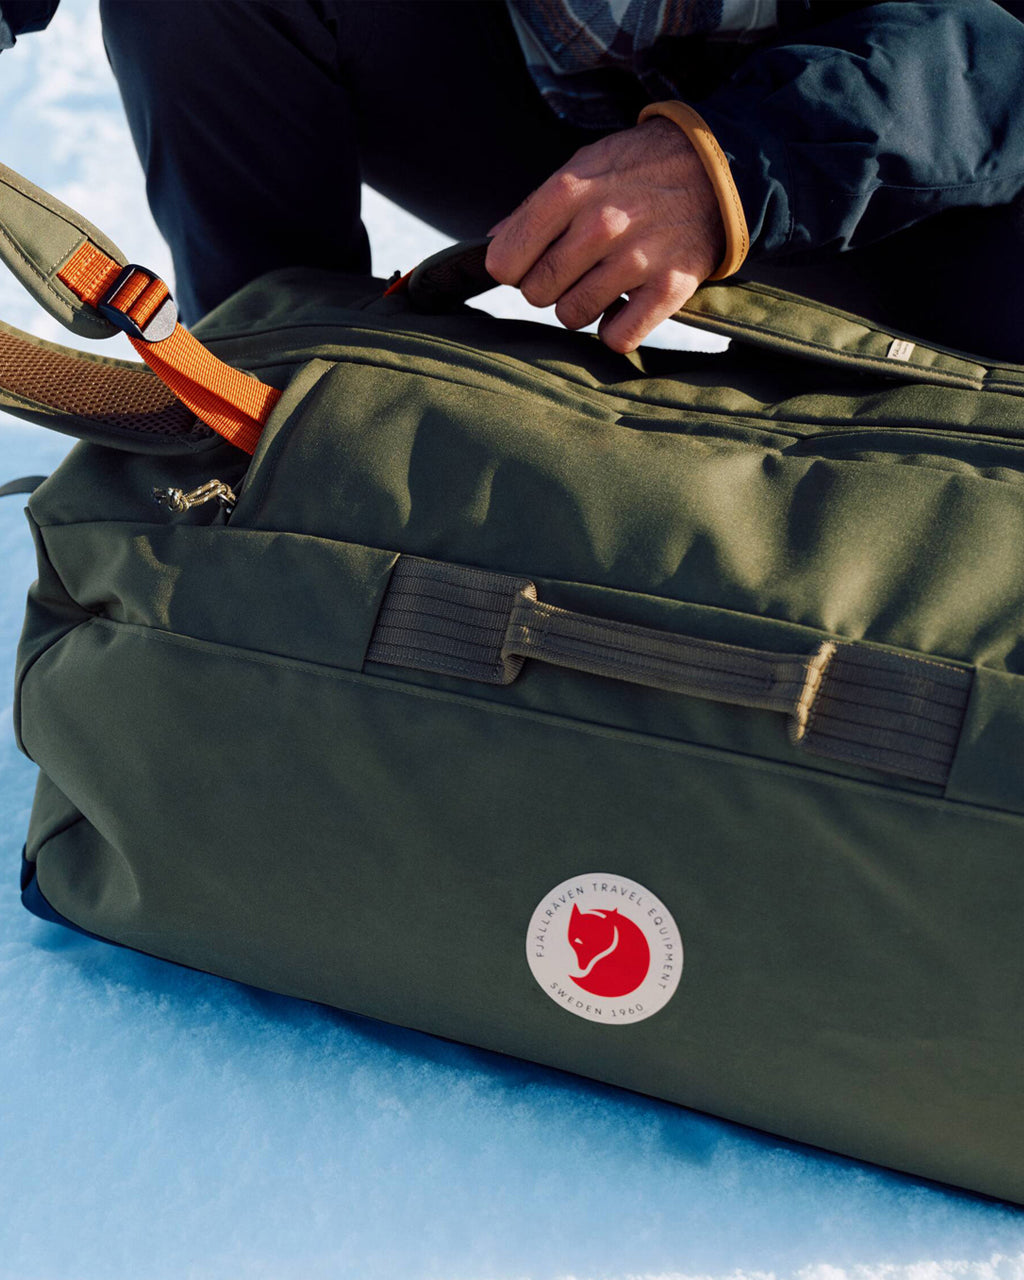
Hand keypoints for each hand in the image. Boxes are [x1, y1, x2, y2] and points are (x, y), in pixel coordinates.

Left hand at [485, 117, 724, 353]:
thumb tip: (492, 243)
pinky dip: (616, 330)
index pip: (504, 261)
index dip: (512, 267)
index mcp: (569, 191)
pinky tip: (624, 307)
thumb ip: (535, 207)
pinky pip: (617, 338)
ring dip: (582, 307)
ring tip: (602, 282)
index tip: (530, 261)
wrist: (716, 168)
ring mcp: (637, 259)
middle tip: (573, 270)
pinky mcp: (669, 288)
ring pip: (572, 317)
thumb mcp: (583, 167)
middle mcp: (601, 225)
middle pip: (536, 293)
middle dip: (546, 287)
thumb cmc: (638, 169)